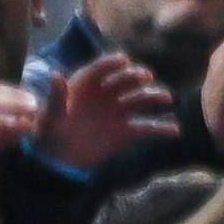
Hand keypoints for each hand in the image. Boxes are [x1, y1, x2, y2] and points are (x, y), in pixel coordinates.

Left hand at [33, 51, 170, 176]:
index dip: (111, 64)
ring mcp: (118, 113)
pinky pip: (146, 128)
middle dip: (136, 77)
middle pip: (125, 80)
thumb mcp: (49, 117)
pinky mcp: (125, 132)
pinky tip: (175, 130)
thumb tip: (55, 75)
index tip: (123, 61)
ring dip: (154, 97)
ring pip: (140, 100)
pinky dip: (161, 128)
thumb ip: (55, 97)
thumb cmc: (48, 135)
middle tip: (145, 77)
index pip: (100, 69)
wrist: (56, 162)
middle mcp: (106, 95)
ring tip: (166, 98)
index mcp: (85, 86)